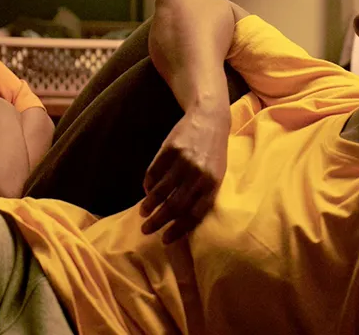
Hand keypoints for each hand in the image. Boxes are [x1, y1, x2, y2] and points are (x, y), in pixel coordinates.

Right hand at [139, 106, 228, 243]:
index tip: (165, 239)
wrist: (209, 119)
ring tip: (143, 213)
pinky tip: (146, 190)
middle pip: (174, 205)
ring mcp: (183, 161)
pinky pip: (154, 172)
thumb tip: (181, 219)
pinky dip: (148, 184)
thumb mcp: (216, 174)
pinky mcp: (170, 148)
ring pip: (161, 190)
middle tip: (146, 230)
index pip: (194, 214)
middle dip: (159, 221)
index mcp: (213, 184)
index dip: (178, 229)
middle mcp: (198, 174)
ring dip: (150, 204)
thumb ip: (202, 194)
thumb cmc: (213, 152)